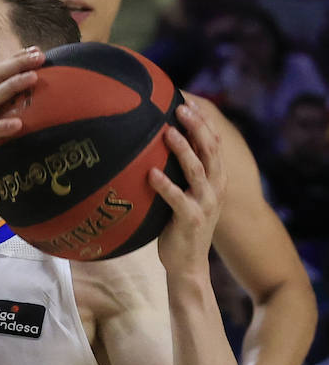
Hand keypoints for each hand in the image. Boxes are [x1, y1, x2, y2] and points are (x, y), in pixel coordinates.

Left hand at [152, 103, 225, 276]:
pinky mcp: (190, 220)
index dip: (203, 123)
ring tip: (166, 133)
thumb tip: (153, 149)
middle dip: (196, 127)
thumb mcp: (185, 195)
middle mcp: (214, 188)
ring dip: (182, 150)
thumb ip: (179, 174)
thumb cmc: (178, 225)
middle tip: (179, 107)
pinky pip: (176, 199)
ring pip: (197, 171)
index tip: (188, 101)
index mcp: (214, 180)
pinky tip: (150, 173)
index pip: (213, 144)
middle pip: (209, 151)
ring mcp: (204, 204)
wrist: (187, 263)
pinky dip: (164, 185)